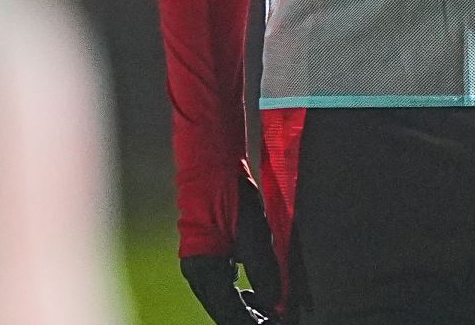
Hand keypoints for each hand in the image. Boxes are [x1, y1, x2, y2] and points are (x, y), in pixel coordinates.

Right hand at [181, 171, 282, 324]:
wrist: (213, 165)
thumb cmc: (231, 194)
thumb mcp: (254, 234)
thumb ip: (265, 272)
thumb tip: (277, 302)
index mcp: (204, 269)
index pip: (228, 311)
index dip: (252, 321)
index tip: (275, 324)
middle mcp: (197, 272)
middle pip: (223, 310)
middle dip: (249, 317)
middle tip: (278, 319)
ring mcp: (199, 265)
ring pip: (222, 300)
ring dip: (245, 308)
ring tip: (271, 311)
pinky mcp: (207, 256)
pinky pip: (222, 286)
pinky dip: (239, 294)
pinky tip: (257, 295)